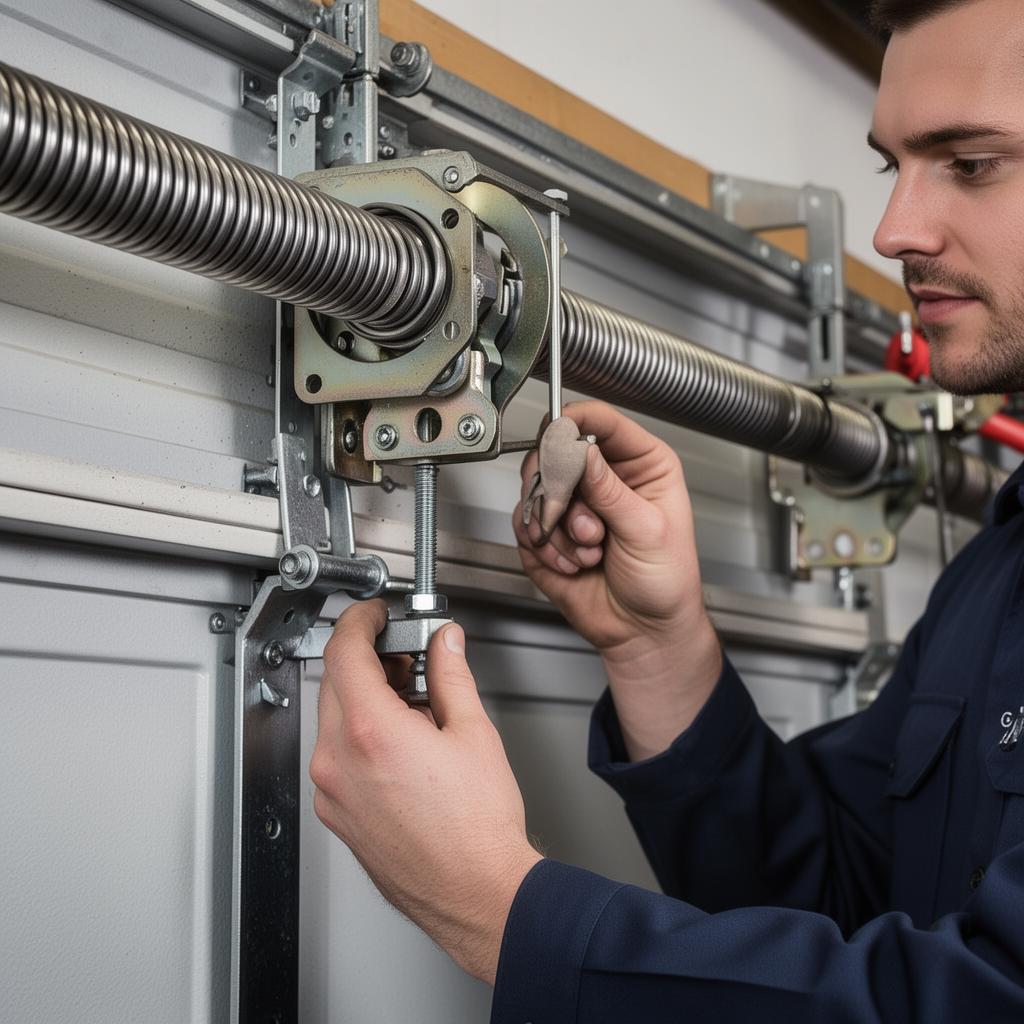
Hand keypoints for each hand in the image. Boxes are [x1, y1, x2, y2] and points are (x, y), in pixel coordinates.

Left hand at [310, 600, 541, 983]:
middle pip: (336, 681)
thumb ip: (452, 675)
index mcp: (370, 731)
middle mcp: (338, 760)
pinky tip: (402, 742)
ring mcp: (332, 791)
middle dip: (369, 659)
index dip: (361, 620)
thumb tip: (446, 645)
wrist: (475, 894)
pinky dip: (360, 735)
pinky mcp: (336, 814)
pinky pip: (337, 755)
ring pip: (334, 718)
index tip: (376, 615)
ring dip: (365, 697)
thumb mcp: (473, 732)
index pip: (346, 649)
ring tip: (415, 705)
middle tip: (408, 657)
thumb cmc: (478, 828)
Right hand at [513, 401, 720, 758]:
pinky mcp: (550, 533)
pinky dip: (547, 548)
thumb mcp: (646, 529)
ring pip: (536, 489)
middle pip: (555, 452)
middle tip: (585, 521)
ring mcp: (574, 504)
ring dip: (559, 528)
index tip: (558, 435)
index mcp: (641, 464)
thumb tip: (581, 449)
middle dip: (563, 492)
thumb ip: (609, 487)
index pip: (601, 421)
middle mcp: (604, 478)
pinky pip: (526, 524)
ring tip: (590, 550)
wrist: (644, 631)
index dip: (575, 424)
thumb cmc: (665, 582)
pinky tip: (574, 563)